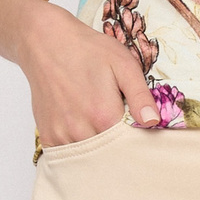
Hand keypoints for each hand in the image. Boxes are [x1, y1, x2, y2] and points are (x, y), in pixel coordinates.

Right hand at [14, 0, 160, 146]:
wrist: (45, 42)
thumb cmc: (87, 50)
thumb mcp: (123, 64)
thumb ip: (140, 95)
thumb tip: (153, 121)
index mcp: (104, 116)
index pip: (130, 145)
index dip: (137, 140)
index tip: (139, 130)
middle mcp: (81, 131)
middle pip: (109, 154)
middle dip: (119, 148)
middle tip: (119, 126)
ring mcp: (61, 135)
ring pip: (89, 157)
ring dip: (98, 149)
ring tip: (99, 123)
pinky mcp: (47, 136)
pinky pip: (68, 154)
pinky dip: (79, 148)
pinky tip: (83, 130)